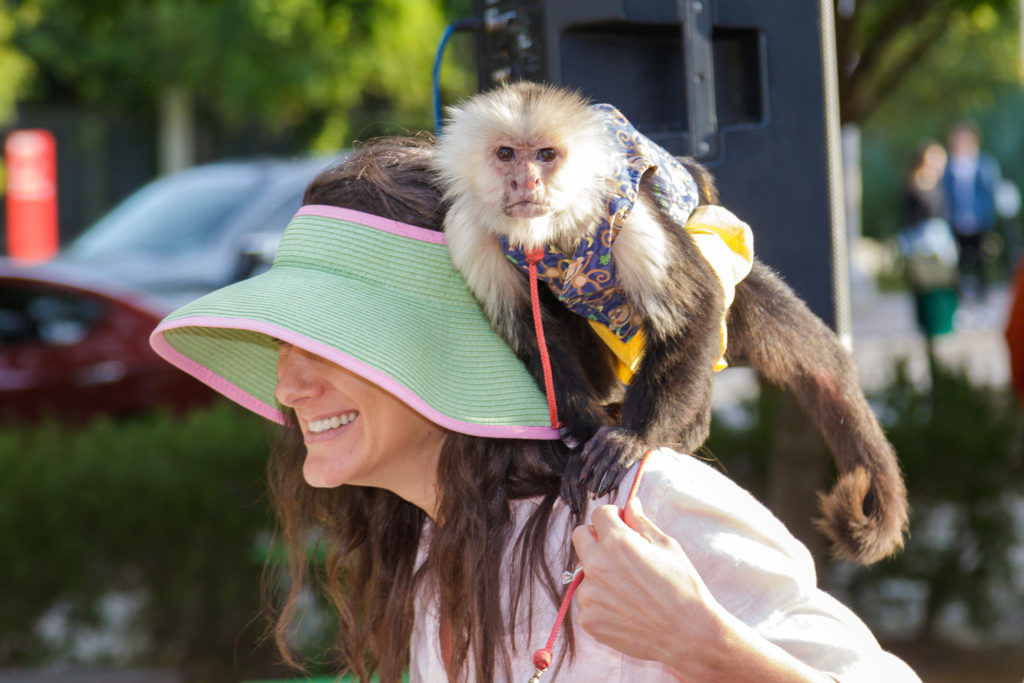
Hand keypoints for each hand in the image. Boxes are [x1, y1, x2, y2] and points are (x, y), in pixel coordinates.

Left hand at [571, 497, 717, 669]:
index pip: (599, 514)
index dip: (613, 517)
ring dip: (600, 572)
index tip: (622, 525)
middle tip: (620, 552)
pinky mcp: (588, 618)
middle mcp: (596, 566)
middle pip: (581, 536)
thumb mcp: (667, 546)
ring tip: (630, 588)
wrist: (688, 635)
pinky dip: (601, 600)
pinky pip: (587, 599)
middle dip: (597, 537)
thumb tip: (629, 504)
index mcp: (617, 543)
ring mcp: (589, 594)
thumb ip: (640, 522)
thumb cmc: (683, 587)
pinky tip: (626, 608)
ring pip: (584, 570)